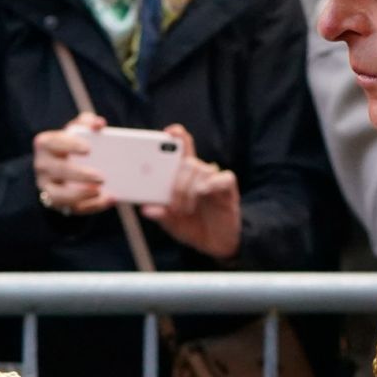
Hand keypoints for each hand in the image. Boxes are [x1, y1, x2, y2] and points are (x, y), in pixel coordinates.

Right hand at [32, 112, 113, 215]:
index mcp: (47, 145)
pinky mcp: (58, 203)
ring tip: (100, 190)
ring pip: (58, 195)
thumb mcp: (77, 133)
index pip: (52, 143)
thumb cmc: (72, 146)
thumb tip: (98, 123)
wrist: (62, 170)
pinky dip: (92, 206)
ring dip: (80, 194)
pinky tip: (108, 199)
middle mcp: (43, 166)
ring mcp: (47, 186)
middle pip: (57, 171)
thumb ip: (87, 123)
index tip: (88, 149)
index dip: (70, 145)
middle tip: (102, 177)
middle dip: (79, 174)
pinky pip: (73, 208)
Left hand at [139, 124, 241, 259]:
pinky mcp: (228, 190)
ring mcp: (214, 182)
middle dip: (177, 183)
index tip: (170, 132)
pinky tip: (204, 193)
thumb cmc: (193, 227)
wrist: (216, 244)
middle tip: (173, 205)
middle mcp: (199, 176)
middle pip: (188, 162)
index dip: (178, 137)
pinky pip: (222, 178)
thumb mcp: (171, 223)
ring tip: (186, 209)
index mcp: (183, 178)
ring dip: (190, 191)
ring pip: (201, 170)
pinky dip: (212, 184)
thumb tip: (147, 209)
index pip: (181, 150)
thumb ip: (161, 215)